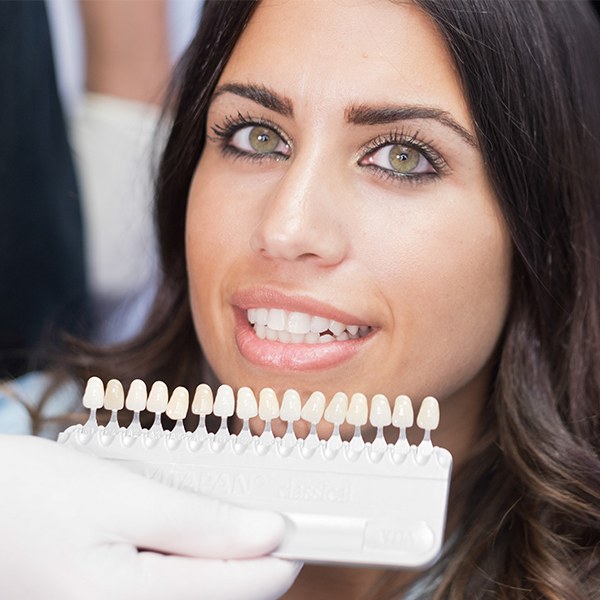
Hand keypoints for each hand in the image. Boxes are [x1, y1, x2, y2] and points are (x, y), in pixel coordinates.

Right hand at [0, 435, 299, 599]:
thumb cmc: (32, 496)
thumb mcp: (122, 497)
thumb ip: (200, 523)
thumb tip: (269, 532)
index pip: (245, 587)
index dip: (283, 551)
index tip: (308, 521)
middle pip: (225, 596)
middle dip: (250, 553)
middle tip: (261, 506)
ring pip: (200, 596)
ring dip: (220, 558)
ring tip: (219, 514)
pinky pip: (171, 592)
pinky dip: (191, 563)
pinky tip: (183, 533)